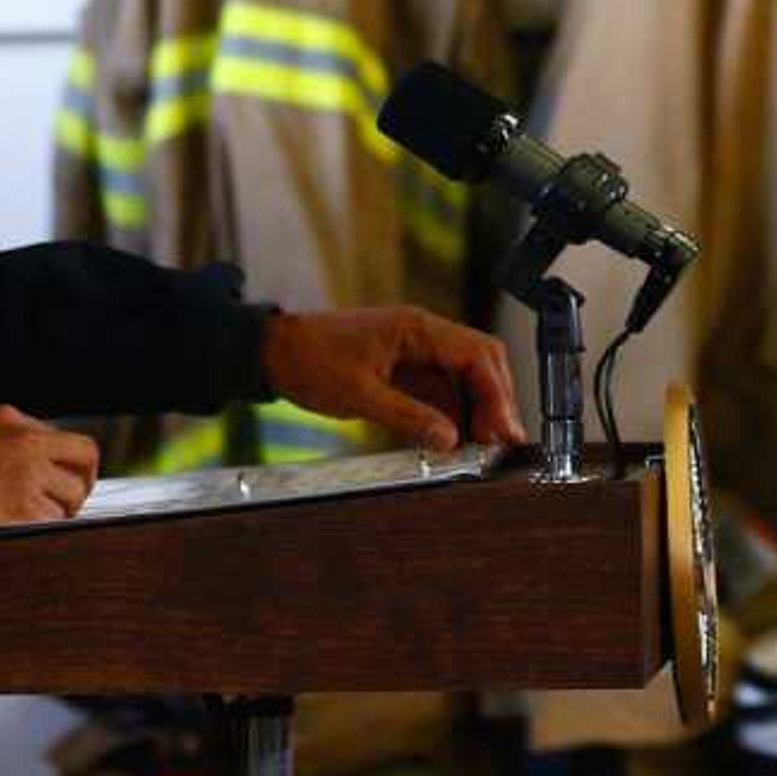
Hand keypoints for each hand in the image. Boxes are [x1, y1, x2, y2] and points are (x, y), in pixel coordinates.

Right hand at [0, 404, 99, 526]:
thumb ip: (13, 434)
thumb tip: (44, 451)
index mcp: (12, 419)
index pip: (65, 435)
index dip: (71, 460)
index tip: (72, 474)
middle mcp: (25, 442)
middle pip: (85, 457)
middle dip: (84, 480)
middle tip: (74, 496)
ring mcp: (27, 474)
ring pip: (72, 493)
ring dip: (63, 508)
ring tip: (44, 514)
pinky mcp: (22, 505)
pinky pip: (53, 518)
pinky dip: (45, 525)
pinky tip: (29, 524)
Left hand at [261, 305, 528, 454]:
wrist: (273, 352)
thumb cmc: (309, 361)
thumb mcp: (358, 395)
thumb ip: (408, 416)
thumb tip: (450, 439)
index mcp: (416, 328)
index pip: (476, 356)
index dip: (497, 394)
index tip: (504, 430)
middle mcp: (423, 334)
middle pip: (480, 363)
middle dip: (495, 401)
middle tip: (500, 442)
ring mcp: (415, 350)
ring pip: (464, 377)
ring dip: (476, 409)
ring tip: (481, 447)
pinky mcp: (404, 368)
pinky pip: (440, 389)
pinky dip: (453, 412)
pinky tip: (454, 438)